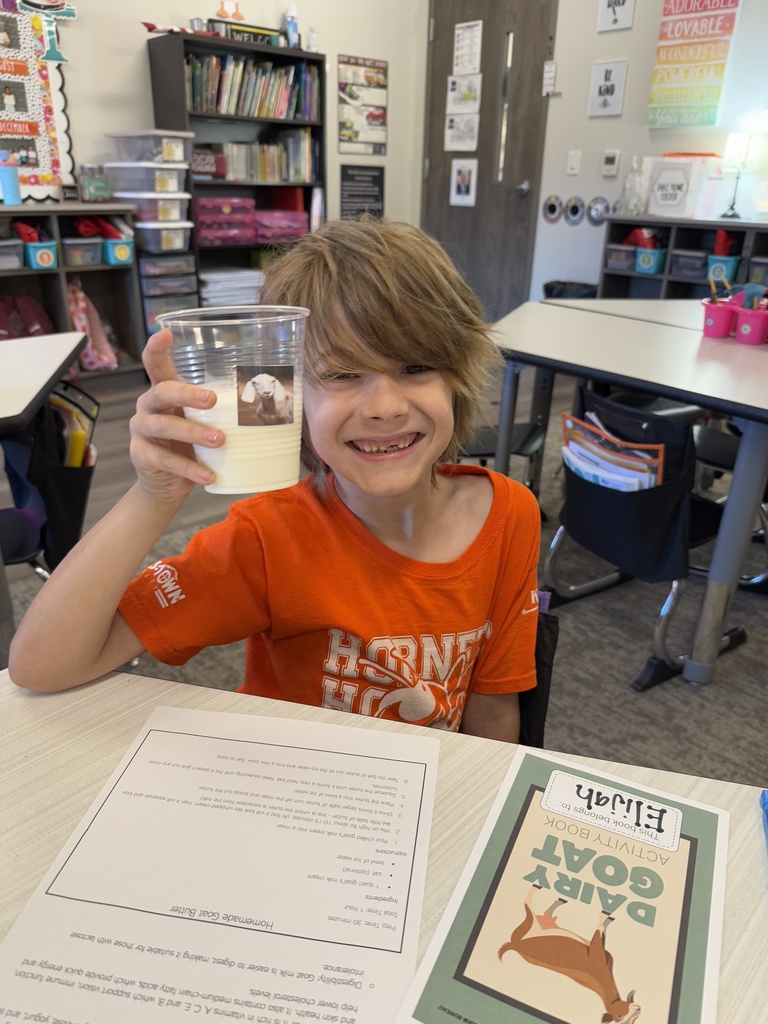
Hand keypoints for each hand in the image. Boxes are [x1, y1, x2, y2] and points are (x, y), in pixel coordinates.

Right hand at [129, 329, 224, 499]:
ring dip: (194, 433)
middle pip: (162, 392)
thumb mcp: (204, 423)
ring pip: (164, 427)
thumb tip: (271, 398)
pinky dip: (190, 468)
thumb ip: (221, 410)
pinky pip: (166, 460)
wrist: (168, 484)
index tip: (165, 332)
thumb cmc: (190, 445)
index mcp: (163, 391)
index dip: (157, 348)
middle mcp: (148, 406)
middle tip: (212, 400)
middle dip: (187, 394)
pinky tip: (208, 475)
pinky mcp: (141, 456)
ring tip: (220, 441)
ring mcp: (141, 430)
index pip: (155, 364)